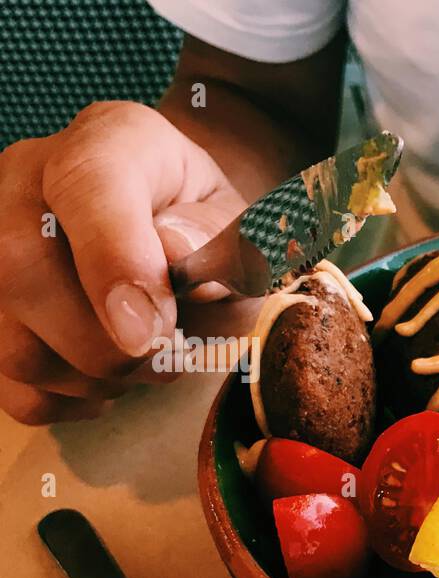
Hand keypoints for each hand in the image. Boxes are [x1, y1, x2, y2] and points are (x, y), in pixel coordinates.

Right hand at [0, 101, 242, 424]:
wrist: (177, 226)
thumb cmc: (210, 231)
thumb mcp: (242, 227)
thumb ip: (223, 243)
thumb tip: (178, 257)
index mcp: (109, 142)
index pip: (88, 187)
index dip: (115, 264)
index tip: (151, 331)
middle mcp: (27, 181)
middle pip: (22, 272)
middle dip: (111, 344)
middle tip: (170, 351)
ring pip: (14, 344)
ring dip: (97, 379)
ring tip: (146, 360)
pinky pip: (13, 386)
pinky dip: (69, 401)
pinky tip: (107, 380)